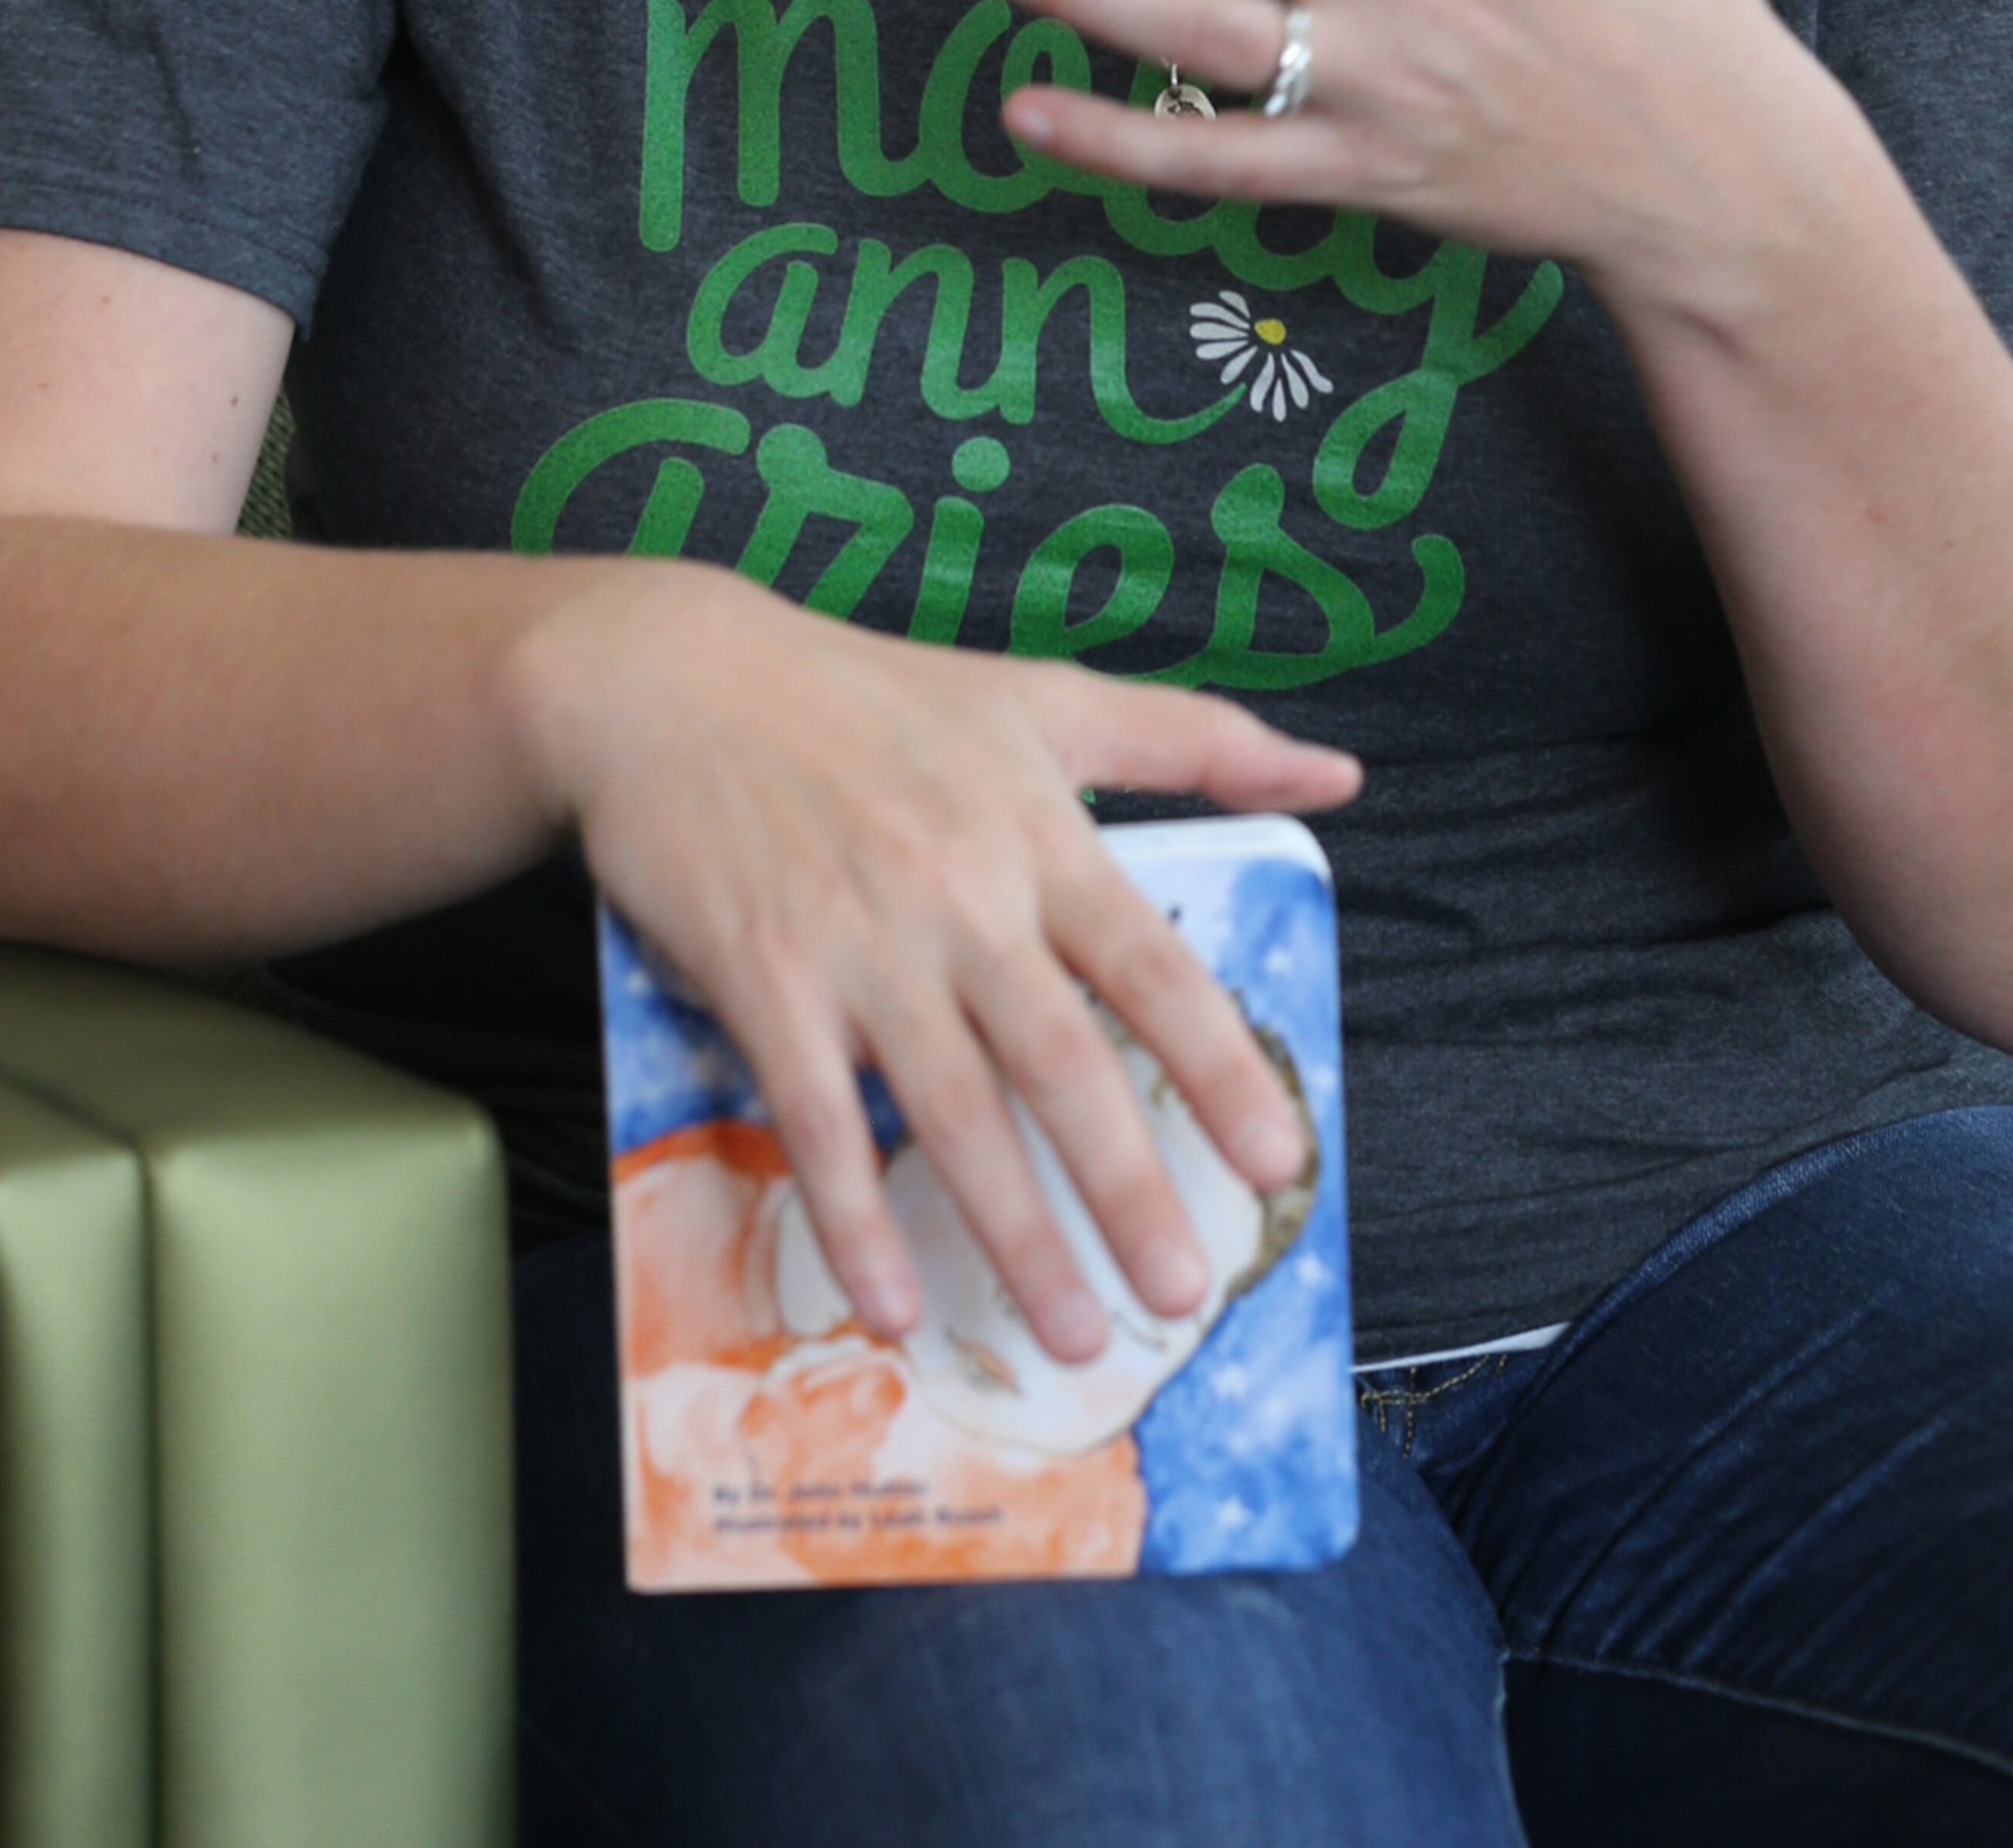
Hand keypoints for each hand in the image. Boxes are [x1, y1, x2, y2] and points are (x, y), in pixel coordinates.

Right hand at [520, 558, 1359, 1363]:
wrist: (674, 676)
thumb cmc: (868, 693)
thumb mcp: (1042, 692)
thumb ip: (1195, 738)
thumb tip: (1338, 775)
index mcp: (1036, 834)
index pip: (1153, 969)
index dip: (1221, 1069)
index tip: (1282, 1162)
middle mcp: (961, 896)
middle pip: (1063, 1066)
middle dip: (1129, 1192)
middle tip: (1184, 1296)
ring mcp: (859, 944)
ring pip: (954, 1114)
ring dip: (1016, 1236)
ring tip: (1073, 1335)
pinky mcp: (763, 978)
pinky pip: (815, 1122)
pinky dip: (853, 1217)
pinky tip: (887, 1303)